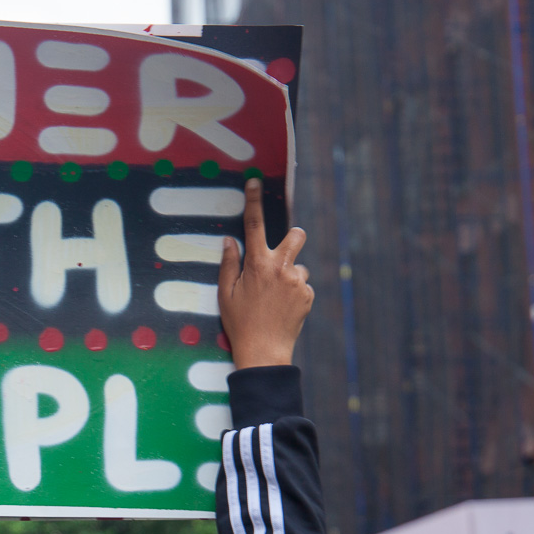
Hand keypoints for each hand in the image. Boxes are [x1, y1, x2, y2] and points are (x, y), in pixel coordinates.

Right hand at [217, 179, 313, 369]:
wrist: (263, 351)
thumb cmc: (239, 323)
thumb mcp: (225, 294)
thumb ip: (229, 264)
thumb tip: (230, 241)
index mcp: (258, 265)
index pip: (254, 225)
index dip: (254, 201)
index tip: (255, 182)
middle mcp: (281, 268)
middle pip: (297, 235)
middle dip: (292, 238)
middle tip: (282, 253)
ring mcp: (297, 282)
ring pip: (299, 266)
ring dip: (290, 274)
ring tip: (275, 297)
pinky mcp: (308, 296)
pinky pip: (302, 286)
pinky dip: (294, 293)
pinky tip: (282, 309)